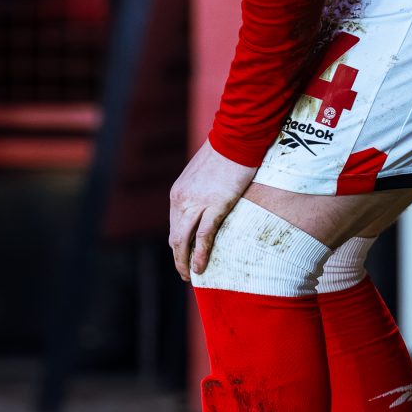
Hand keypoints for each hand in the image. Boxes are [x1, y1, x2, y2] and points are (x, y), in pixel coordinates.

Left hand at [169, 140, 257, 280]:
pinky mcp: (215, 205)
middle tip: (185, 274)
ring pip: (184, 241)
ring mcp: (197, 203)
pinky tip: (200, 268)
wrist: (237, 135)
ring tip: (190, 276)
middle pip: (175, 238)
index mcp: (178, 194)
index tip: (183, 258)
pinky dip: (200, 255)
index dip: (178, 246)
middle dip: (178, 259)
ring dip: (185, 262)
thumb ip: (200, 192)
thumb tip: (207, 203)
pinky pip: (203, 236)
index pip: (174, 226)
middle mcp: (182, 200)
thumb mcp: (203, 174)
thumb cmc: (225, 152)